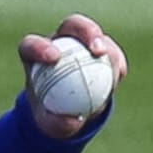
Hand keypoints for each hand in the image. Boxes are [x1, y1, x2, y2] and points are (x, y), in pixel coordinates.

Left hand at [19, 13, 128, 138]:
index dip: (41, 46)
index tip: (54, 58)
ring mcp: (82, 44)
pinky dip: (116, 61)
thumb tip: (72, 120)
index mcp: (35, 56)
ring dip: (106, 45)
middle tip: (96, 49)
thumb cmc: (52, 117)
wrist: (70, 114)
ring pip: (95, 36)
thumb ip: (57, 123)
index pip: (32, 45)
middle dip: (85, 31)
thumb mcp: (51, 125)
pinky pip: (112, 52)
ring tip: (110, 60)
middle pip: (71, 26)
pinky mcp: (101, 52)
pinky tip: (120, 73)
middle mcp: (59, 43)